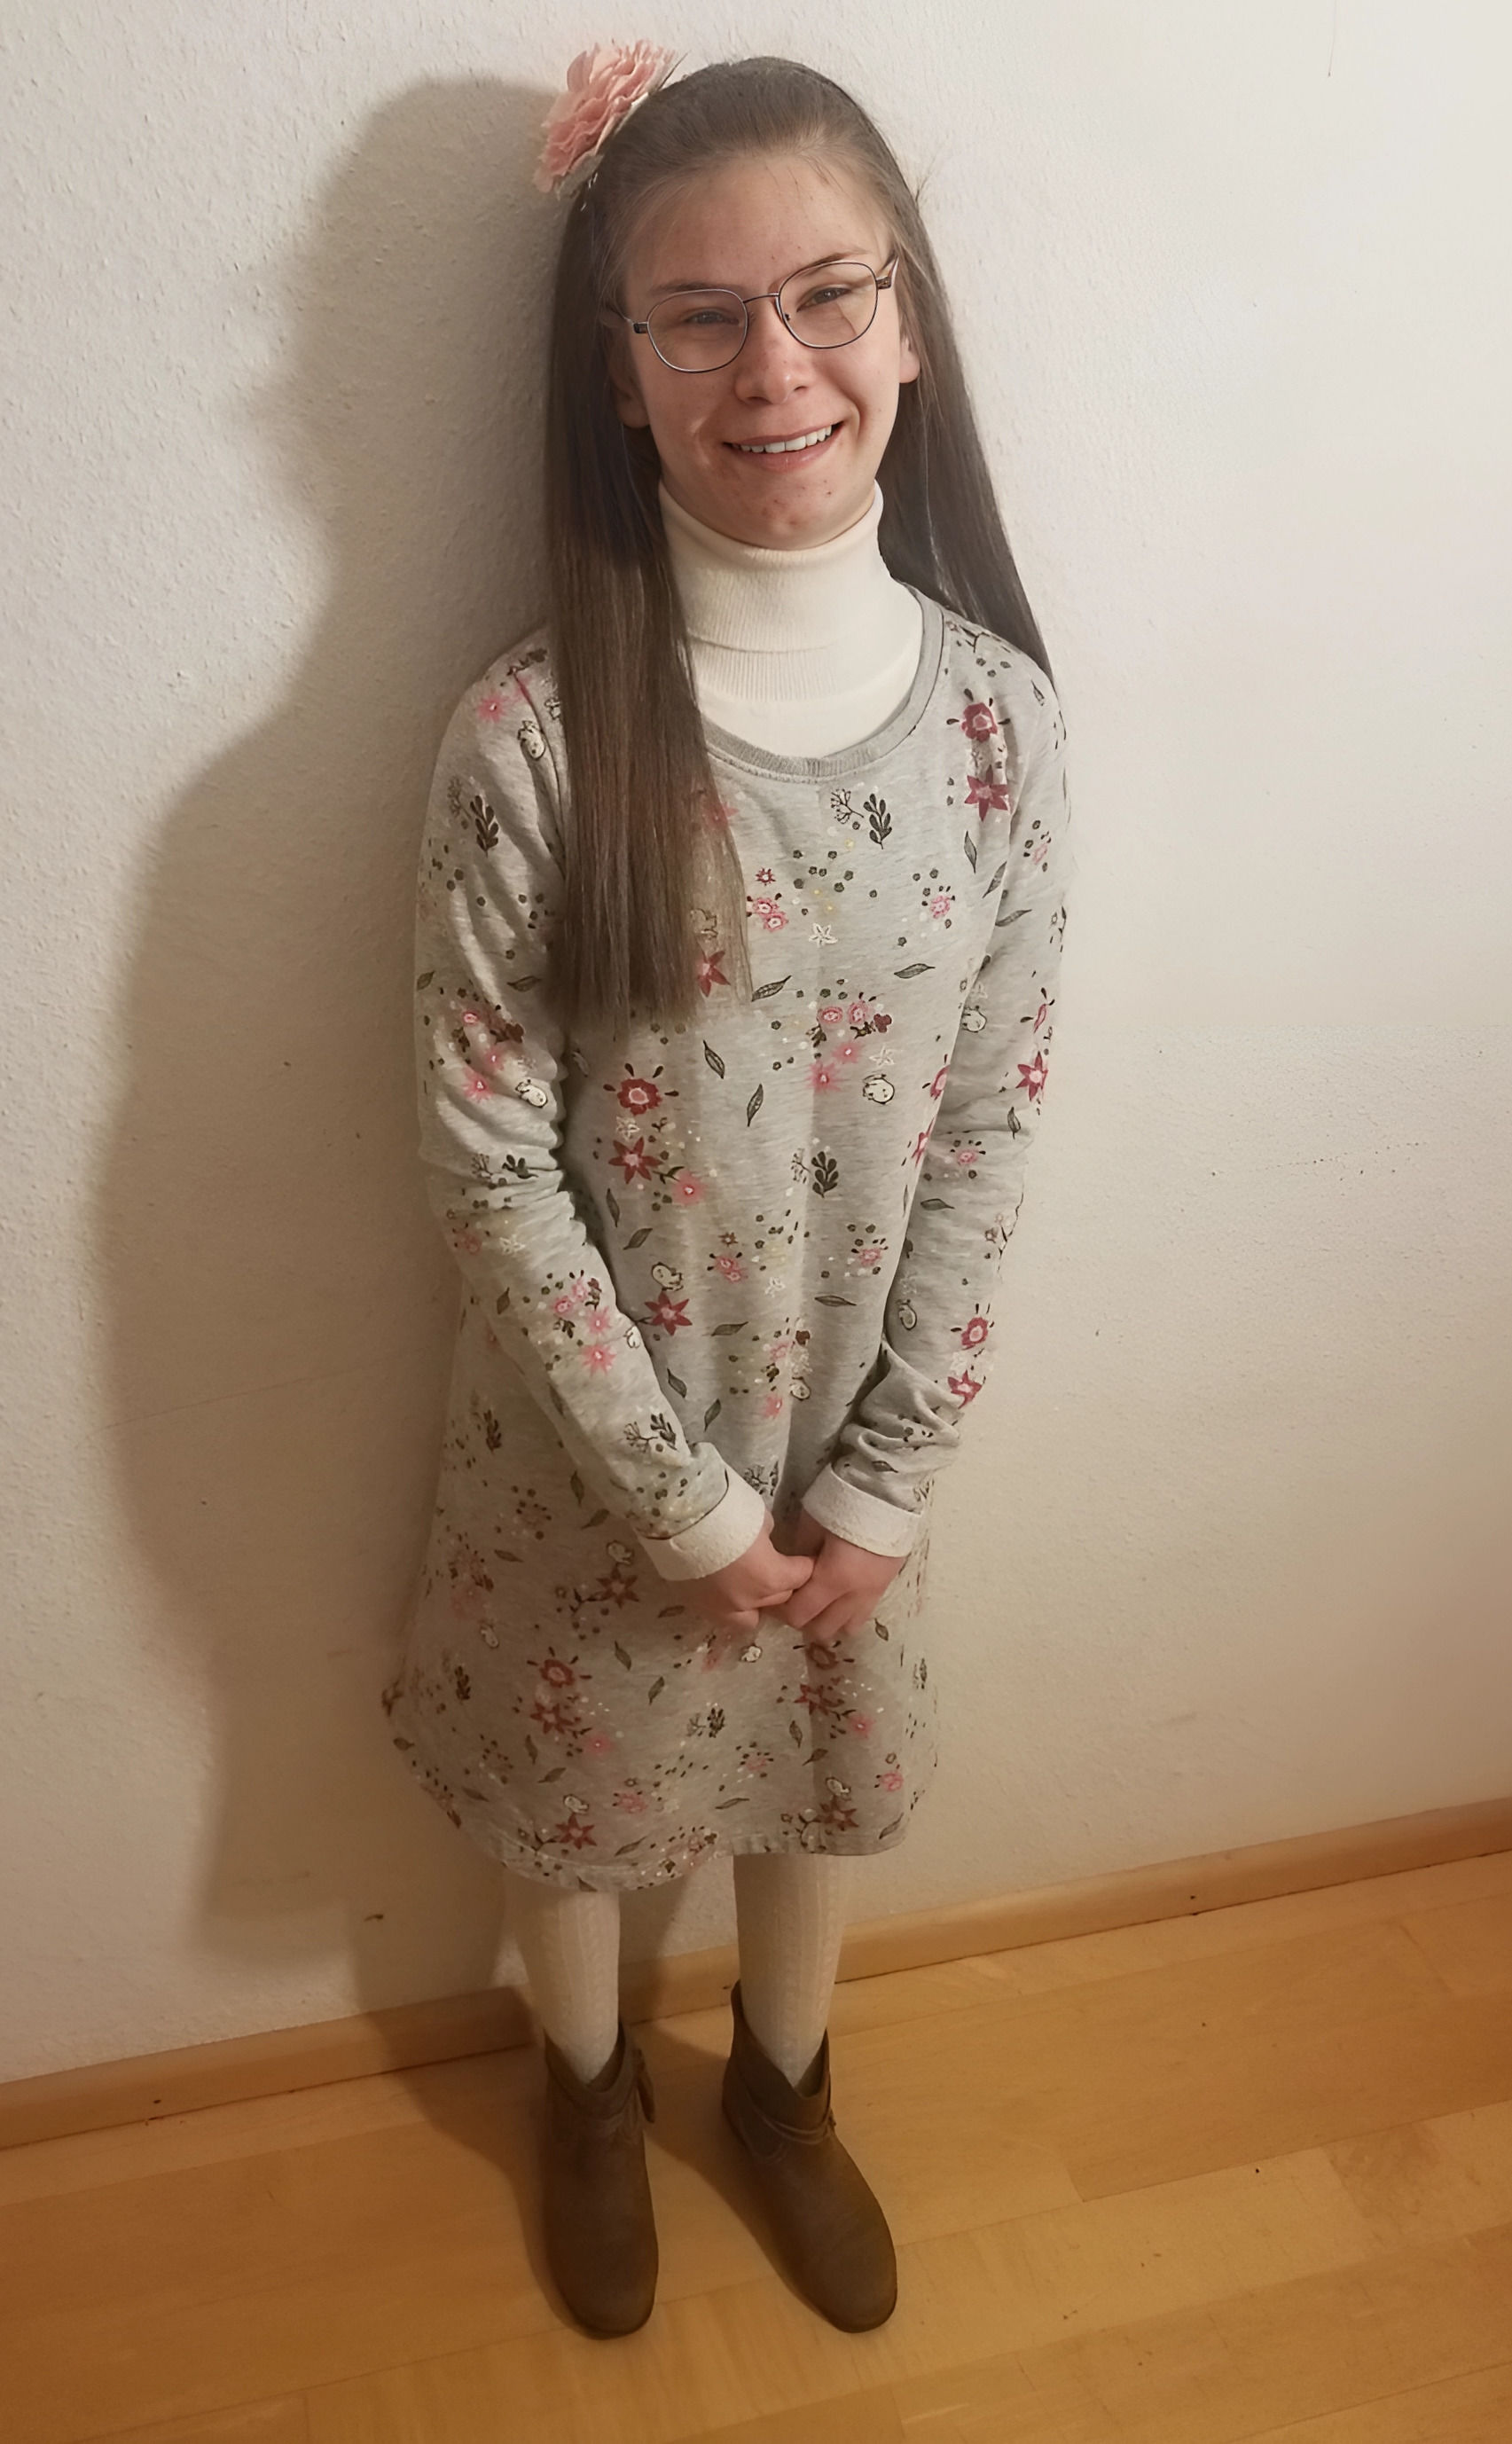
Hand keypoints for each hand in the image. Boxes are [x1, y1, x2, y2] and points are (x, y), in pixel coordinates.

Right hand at [679, 1509, 814, 1640]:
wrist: (678, 1516)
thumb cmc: (725, 1511)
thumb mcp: (760, 1517)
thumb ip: (769, 1537)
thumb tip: (766, 1543)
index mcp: (770, 1578)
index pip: (801, 1577)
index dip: (805, 1566)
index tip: (804, 1558)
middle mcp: (748, 1601)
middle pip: (780, 1599)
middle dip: (783, 1585)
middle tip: (778, 1568)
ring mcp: (719, 1608)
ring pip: (750, 1618)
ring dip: (756, 1605)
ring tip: (750, 1587)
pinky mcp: (695, 1606)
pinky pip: (721, 1615)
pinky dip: (728, 1605)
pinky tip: (723, 1586)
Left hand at [770, 1508, 905, 1646]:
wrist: (888, 1491)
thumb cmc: (845, 1502)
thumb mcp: (812, 1523)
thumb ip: (800, 1552)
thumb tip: (792, 1570)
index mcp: (833, 1578)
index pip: (799, 1614)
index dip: (782, 1612)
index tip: (773, 1599)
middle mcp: (854, 1594)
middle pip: (822, 1630)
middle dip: (803, 1620)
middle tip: (793, 1600)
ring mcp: (873, 1593)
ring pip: (845, 1628)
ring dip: (827, 1621)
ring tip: (818, 1603)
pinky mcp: (885, 1586)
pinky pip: (863, 1614)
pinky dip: (846, 1614)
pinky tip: (838, 1598)